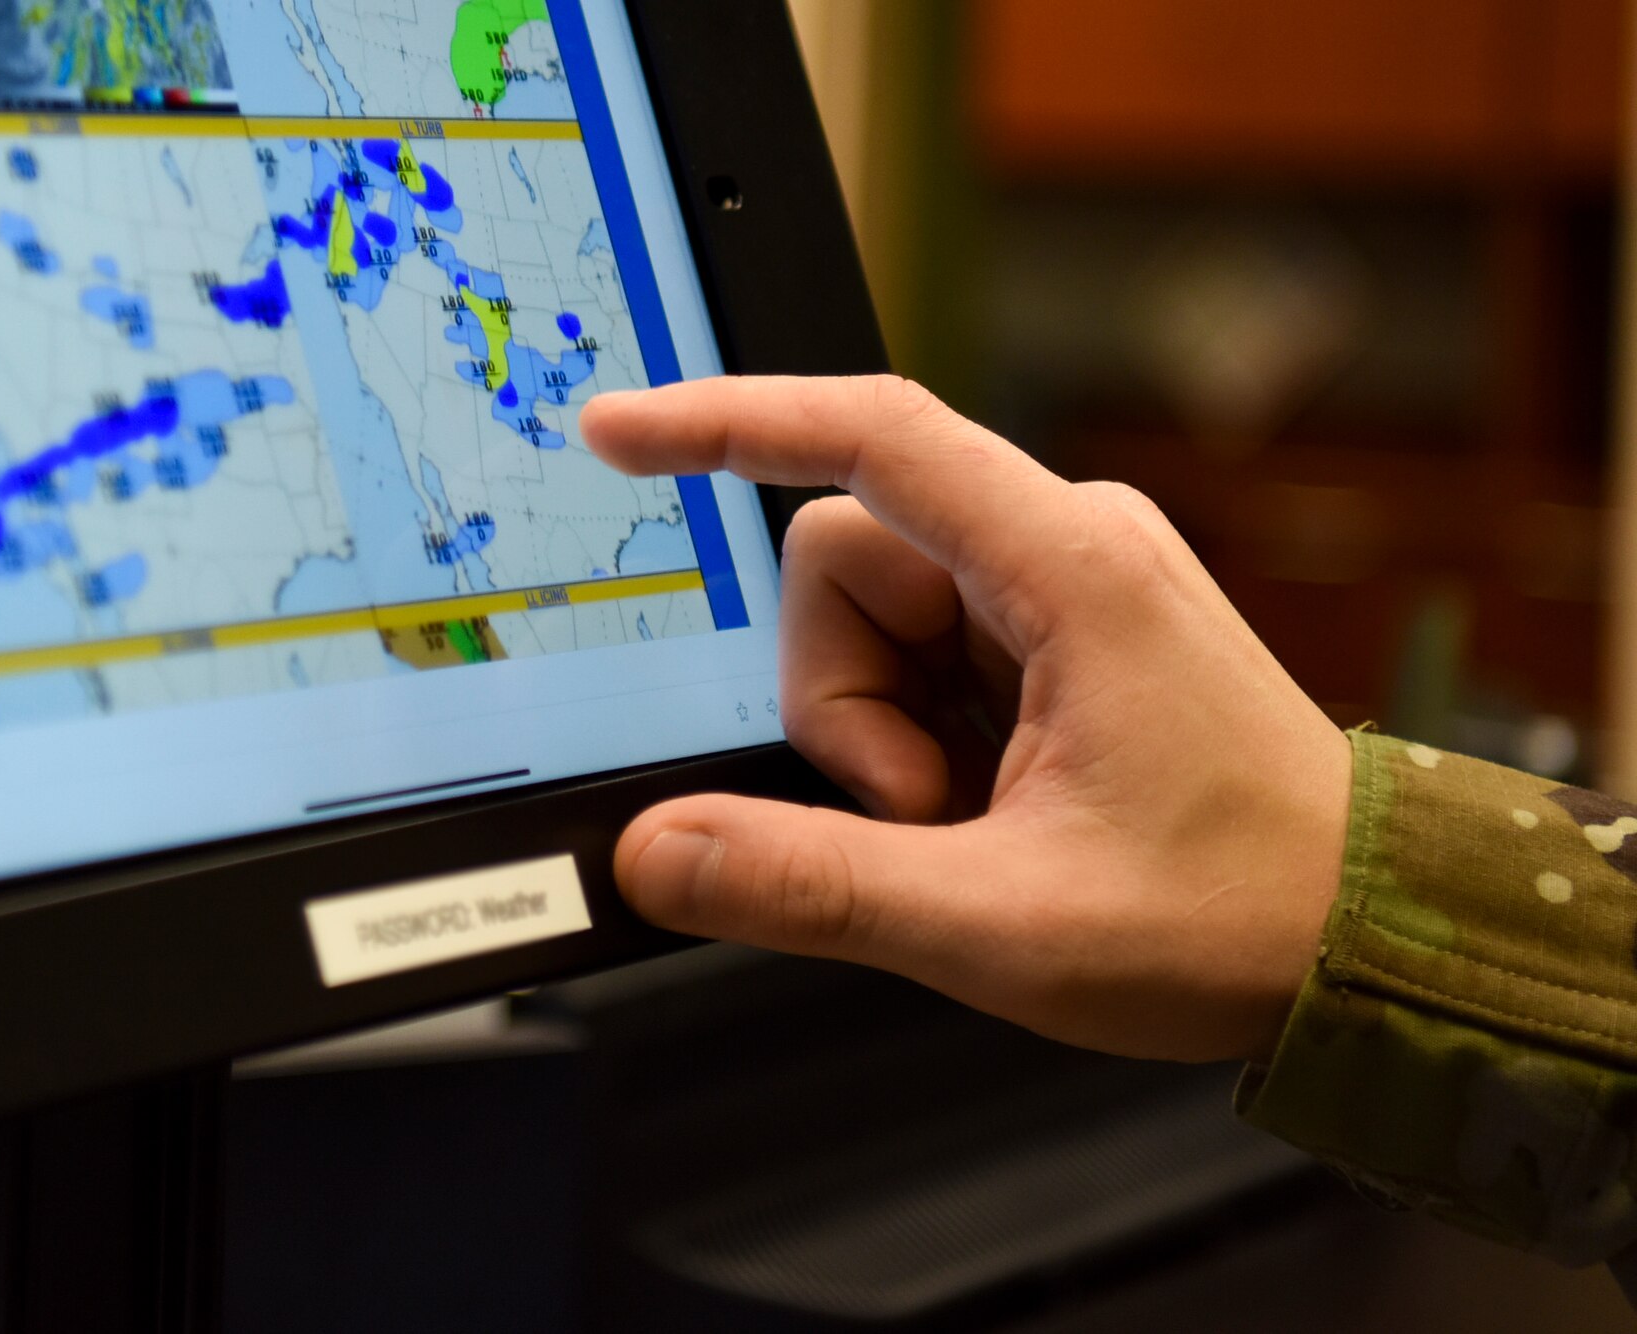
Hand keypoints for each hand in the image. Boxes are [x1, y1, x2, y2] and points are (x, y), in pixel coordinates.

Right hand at [579, 376, 1350, 1063]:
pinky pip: (921, 656)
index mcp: (1069, 568)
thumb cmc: (1237, 916)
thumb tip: (660, 851)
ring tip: (970, 825)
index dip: (726, 422)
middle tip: (925, 815)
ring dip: (880, 738)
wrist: (1363, 940)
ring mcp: (1062, 588)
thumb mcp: (999, 919)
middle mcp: (1068, 547)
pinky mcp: (1055, 632)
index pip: (867, 438)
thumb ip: (811, 885)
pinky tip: (985, 807)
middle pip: (843, 565)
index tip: (618, 432)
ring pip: (871, 620)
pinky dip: (917, 742)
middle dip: (843, 709)